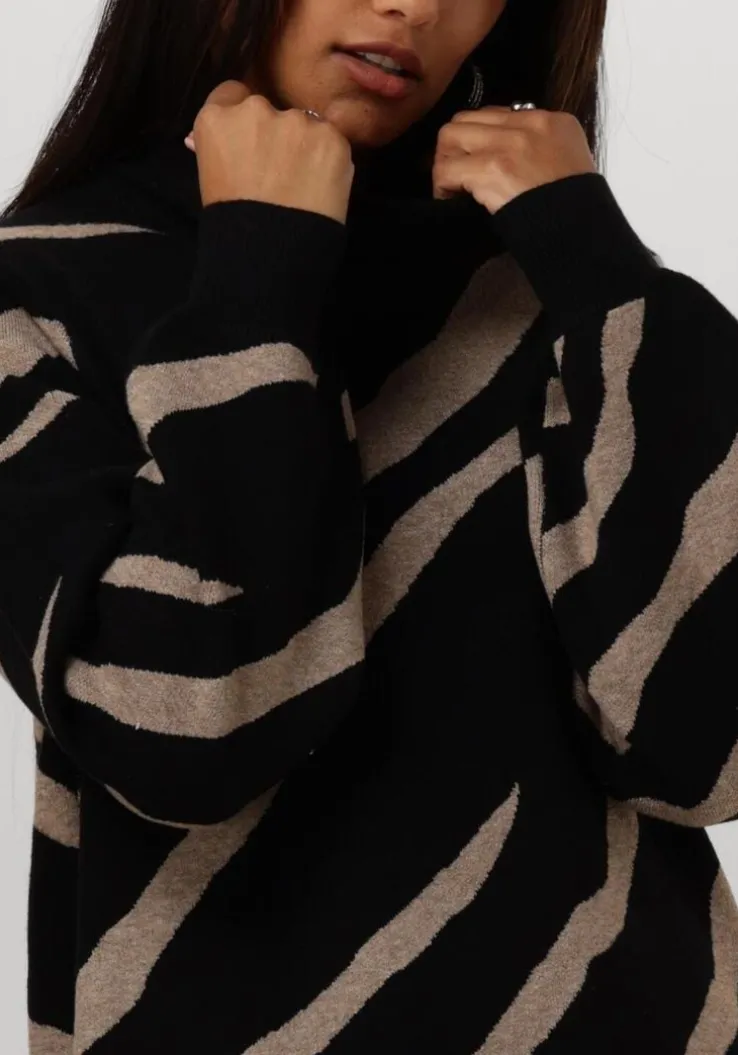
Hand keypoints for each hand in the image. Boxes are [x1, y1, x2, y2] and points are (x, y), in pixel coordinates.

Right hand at [185, 81, 354, 224]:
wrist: (270, 256)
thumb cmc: (234, 224)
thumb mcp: (212, 178)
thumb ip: (221, 147)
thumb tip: (224, 134)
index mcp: (217, 119)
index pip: (233, 94)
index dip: (244, 119)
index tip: (252, 141)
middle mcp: (255, 110)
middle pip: (270, 109)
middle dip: (276, 135)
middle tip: (278, 173)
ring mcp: (296, 122)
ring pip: (305, 125)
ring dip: (305, 147)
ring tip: (302, 186)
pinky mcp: (332, 139)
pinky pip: (332, 143)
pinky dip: (329, 162)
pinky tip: (320, 189)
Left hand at [432, 105, 596, 214]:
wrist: (583, 233)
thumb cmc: (576, 212)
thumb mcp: (570, 167)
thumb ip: (541, 152)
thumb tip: (508, 157)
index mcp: (553, 122)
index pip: (497, 114)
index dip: (478, 140)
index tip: (474, 162)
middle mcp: (531, 124)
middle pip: (468, 118)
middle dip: (454, 148)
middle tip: (456, 176)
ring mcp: (511, 143)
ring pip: (451, 136)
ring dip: (444, 163)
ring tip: (452, 188)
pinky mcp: (494, 167)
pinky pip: (447, 168)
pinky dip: (442, 186)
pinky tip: (450, 200)